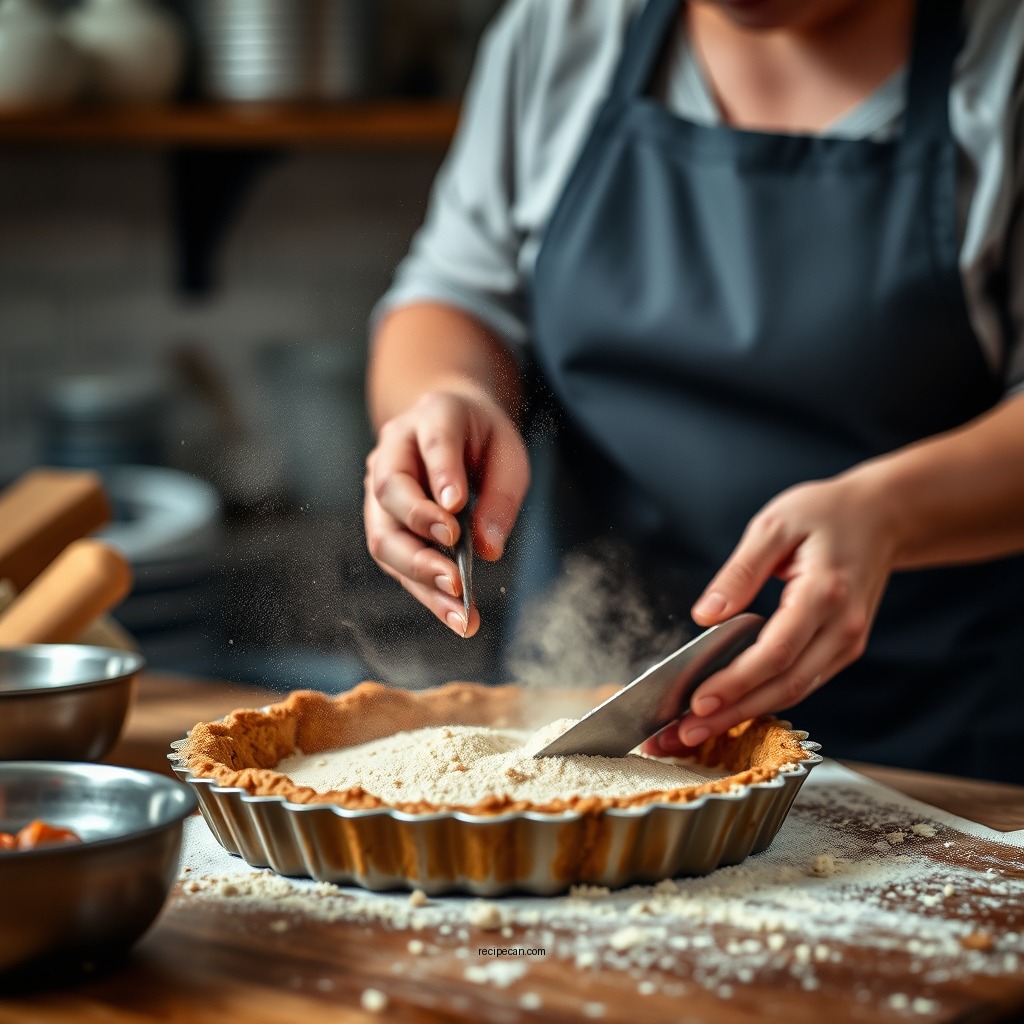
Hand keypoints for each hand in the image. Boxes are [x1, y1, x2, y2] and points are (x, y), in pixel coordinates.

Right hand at [364, 386, 529, 636]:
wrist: (450, 426)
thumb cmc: (483, 440)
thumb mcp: (508, 454)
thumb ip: (502, 496)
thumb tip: (488, 549)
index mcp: (434, 415)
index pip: (435, 441)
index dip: (442, 473)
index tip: (455, 506)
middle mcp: (394, 449)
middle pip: (391, 489)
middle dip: (421, 531)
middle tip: (455, 570)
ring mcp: (379, 486)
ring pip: (384, 534)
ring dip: (418, 574)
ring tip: (459, 610)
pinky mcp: (382, 521)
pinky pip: (395, 560)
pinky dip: (424, 591)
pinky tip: (455, 614)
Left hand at [645, 473, 898, 754]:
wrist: (883, 516)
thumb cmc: (826, 513)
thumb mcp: (774, 525)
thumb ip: (739, 571)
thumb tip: (705, 614)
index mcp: (824, 593)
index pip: (776, 652)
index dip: (736, 683)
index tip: (697, 702)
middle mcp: (842, 627)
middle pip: (784, 685)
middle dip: (732, 715)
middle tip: (683, 735)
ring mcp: (847, 643)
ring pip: (793, 692)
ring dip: (744, 716)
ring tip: (695, 732)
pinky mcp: (843, 649)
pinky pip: (801, 682)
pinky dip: (764, 700)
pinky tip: (729, 710)